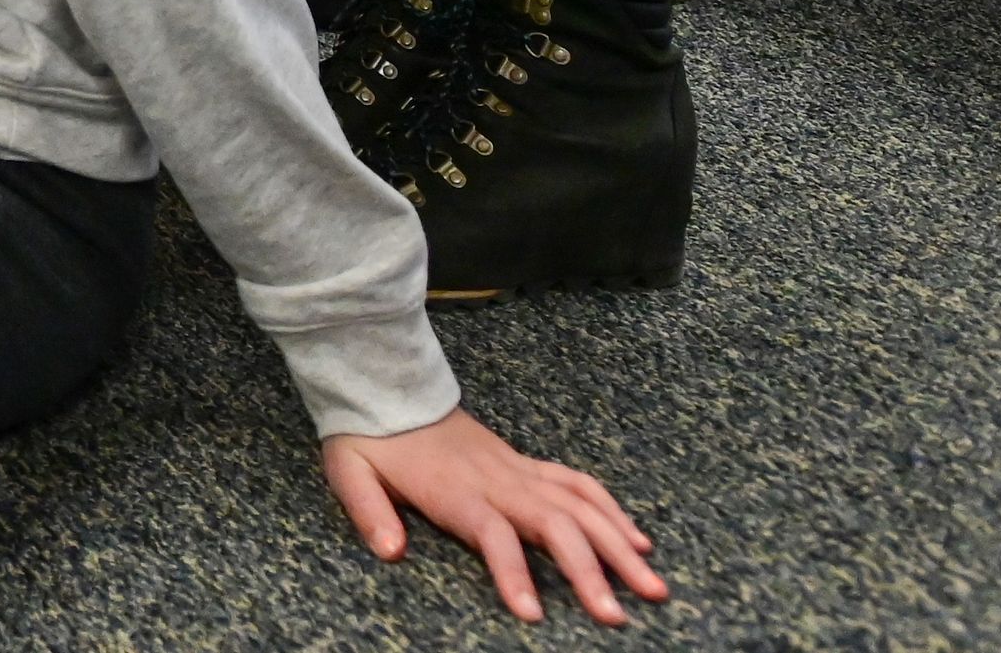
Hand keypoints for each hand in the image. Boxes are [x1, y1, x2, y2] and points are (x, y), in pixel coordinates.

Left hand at [322, 411, 665, 625]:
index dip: (514, 572)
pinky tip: (637, 541)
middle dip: (590, 570)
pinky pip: (577, 483)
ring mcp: (517, 469)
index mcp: (455, 489)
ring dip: (618, 545)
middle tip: (617, 615)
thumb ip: (368, 512)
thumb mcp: (348, 471)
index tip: (532, 614)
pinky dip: (611, 510)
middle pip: (554, 524)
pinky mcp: (525, 463)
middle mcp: (496, 480)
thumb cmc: (368, 436)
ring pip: (579, 505)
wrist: (387, 386)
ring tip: (652, 585)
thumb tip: (390, 551)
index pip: (493, 534)